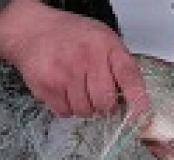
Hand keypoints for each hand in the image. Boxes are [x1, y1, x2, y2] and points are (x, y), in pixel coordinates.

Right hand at [0, 0, 147, 117]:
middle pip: (105, 102)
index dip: (137, 99)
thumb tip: (132, 100)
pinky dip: (66, 107)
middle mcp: (86, 58)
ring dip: (83, 106)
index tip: (141, 115)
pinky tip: (62, 90)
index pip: (128, 76)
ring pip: (84, 111)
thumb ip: (117, 64)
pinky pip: (65, 113)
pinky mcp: (47, 87)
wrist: (32, 30)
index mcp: (105, 45)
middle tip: (97, 95)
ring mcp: (65, 73)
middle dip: (104, 105)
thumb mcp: (101, 39)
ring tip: (76, 88)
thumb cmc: (71, 36)